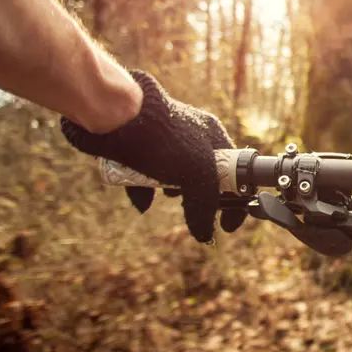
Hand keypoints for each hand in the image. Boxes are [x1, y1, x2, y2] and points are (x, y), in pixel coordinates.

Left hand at [61, 70, 245, 242]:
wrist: (115, 116)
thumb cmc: (164, 140)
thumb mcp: (197, 176)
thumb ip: (205, 206)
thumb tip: (205, 235)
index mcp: (213, 135)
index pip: (235, 169)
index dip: (235, 196)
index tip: (227, 222)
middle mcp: (191, 134)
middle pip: (203, 174)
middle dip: (199, 195)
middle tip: (193, 208)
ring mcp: (163, 139)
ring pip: (173, 174)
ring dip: (171, 190)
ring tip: (166, 195)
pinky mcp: (137, 145)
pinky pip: (145, 174)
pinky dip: (145, 189)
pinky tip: (141, 201)